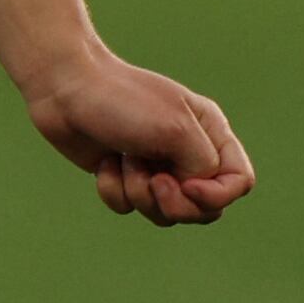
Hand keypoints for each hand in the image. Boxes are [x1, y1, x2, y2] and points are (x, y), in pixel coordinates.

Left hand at [25, 52, 250, 226]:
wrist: (64, 89)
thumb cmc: (123, 102)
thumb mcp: (176, 130)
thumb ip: (203, 167)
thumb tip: (196, 195)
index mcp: (211, 133)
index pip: (239, 182)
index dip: (217, 195)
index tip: (187, 185)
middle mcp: (188, 152)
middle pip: (204, 208)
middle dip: (175, 203)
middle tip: (152, 181)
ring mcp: (156, 166)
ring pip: (165, 213)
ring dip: (140, 193)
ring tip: (125, 161)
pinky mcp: (124, 176)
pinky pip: (129, 207)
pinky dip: (114, 190)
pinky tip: (104, 162)